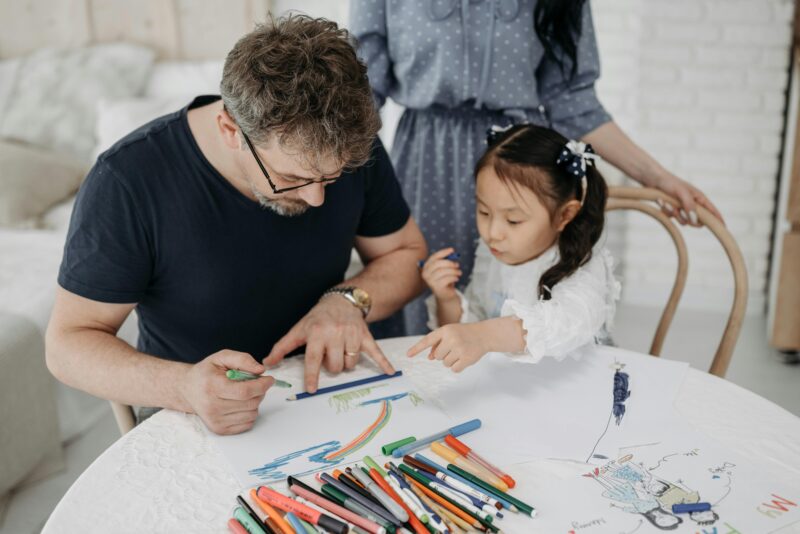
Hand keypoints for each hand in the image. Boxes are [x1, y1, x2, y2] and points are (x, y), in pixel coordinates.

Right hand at [178, 350, 273, 434]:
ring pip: (252, 414)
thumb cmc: (207, 372)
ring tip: (243, 393)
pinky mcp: (220, 430)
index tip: (269, 379)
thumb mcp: (222, 357)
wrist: (188, 390)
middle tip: (255, 383)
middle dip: (260, 391)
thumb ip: (243, 360)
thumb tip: (260, 370)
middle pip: (251, 403)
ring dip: (255, 402)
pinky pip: (247, 424)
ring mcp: (215, 421)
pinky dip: (249, 412)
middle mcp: (212, 407)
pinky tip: (239, 404)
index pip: (244, 391)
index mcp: (212, 387)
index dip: (262, 385)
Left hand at [263, 296, 395, 392]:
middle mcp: (335, 333)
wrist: (341, 301)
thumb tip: (267, 363)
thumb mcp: (299, 329)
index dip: (312, 375)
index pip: (314, 359)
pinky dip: (383, 363)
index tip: (311, 389)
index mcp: (317, 333)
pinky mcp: (365, 336)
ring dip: (346, 364)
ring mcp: (352, 335)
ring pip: (350, 363)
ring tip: (341, 353)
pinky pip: (375, 351)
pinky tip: (389, 372)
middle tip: (329, 357)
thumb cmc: (318, 318)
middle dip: (331, 367)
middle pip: (335, 365)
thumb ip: (283, 347)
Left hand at [406, 322, 490, 372]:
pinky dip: (458, 366)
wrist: (484, 334)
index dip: (417, 348)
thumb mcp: (450, 333)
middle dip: (443, 355)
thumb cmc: (464, 334)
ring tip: (460, 351)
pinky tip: (464, 358)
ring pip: (445, 363)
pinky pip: (454, 369)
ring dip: (451, 361)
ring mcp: (459, 349)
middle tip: (453, 348)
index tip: (408, 355)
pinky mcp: (467, 359)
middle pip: (437, 356)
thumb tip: (429, 357)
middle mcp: (451, 338)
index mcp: (445, 330)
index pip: (427, 340)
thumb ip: (438, 343)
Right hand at [421, 247, 461, 300]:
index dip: (443, 252)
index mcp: (426, 267)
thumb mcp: (445, 269)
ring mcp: (430, 281)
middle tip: (457, 265)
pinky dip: (454, 277)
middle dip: (450, 263)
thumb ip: (447, 261)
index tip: (452, 250)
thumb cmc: (445, 279)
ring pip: (443, 271)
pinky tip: (456, 278)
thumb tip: (453, 254)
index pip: (434, 257)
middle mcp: (425, 273)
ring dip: (454, 271)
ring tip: (459, 272)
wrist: (445, 294)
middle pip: (438, 263)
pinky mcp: (436, 287)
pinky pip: (447, 279)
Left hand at [651, 171, 723, 226]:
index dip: (718, 220)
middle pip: (697, 221)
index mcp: (699, 198)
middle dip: (688, 218)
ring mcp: (682, 208)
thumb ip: (690, 206)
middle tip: (678, 210)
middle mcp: (692, 204)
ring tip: (667, 202)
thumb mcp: (681, 193)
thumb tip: (695, 221)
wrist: (652, 179)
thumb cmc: (669, 182)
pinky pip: (671, 218)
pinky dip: (666, 211)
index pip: (712, 211)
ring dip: (674, 213)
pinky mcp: (672, 210)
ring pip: (683, 221)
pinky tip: (661, 202)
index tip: (724, 228)